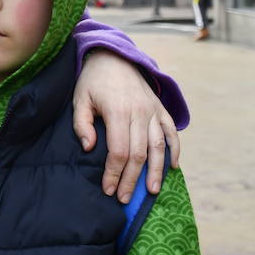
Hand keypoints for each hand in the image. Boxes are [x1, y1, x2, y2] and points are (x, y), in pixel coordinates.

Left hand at [71, 50, 179, 203]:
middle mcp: (139, 112)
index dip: (114, 173)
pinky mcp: (160, 108)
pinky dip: (174, 150)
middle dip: (132, 179)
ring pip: (159, 146)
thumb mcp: (80, 99)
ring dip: (156, 171)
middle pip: (139, 154)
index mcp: (118, 111)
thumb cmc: (93, 81)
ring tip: (151, 191)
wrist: (114, 56)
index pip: (119, 151)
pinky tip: (172, 167)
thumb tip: (88, 147)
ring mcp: (152, 110)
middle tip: (123, 198)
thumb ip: (81, 124)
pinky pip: (170, 132)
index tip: (107, 189)